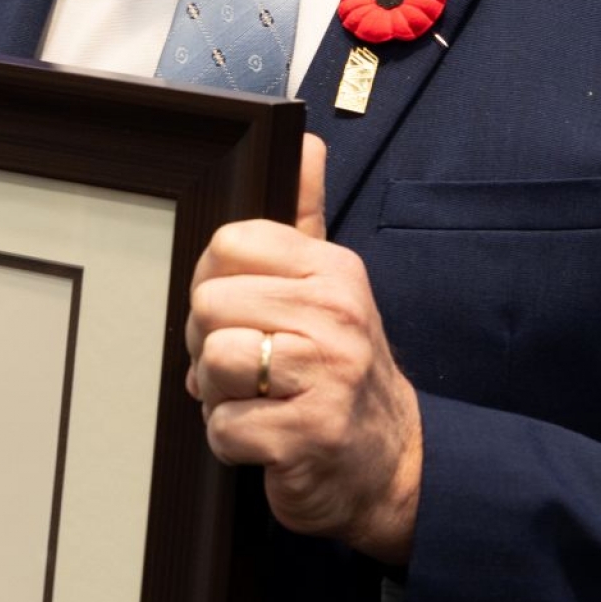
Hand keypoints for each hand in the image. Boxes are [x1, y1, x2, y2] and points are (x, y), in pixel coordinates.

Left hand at [185, 134, 421, 563]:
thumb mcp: (331, 285)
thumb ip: (307, 215)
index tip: (241, 314)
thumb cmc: (340, 369)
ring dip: (219, 396)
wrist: (391, 461)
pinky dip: (233, 443)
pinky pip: (223, 428)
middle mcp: (334, 314)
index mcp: (332, 270)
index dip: (214, 284)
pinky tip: (268, 439)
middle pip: (209, 304)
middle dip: (209, 345)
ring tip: (258, 401)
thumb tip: (304, 141)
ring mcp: (325, 375)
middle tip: (247, 368)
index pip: (227, 244)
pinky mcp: (308, 434)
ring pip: (212, 363)